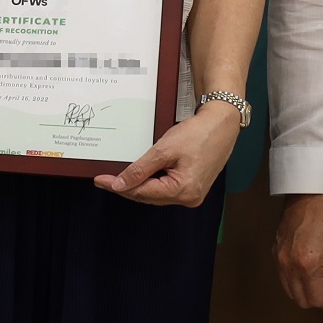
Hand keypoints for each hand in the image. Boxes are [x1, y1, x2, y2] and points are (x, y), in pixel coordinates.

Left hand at [97, 102, 238, 206]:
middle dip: (126, 188)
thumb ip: (140, 170)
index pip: (142, 192)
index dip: (118, 186)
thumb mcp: (164, 150)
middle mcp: (189, 198)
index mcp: (183, 190)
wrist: (222, 124)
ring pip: (156, 194)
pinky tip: (140, 176)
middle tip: (104, 180)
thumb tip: (120, 185)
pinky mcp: (193, 187)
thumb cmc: (198, 133)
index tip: (100, 180)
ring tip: (117, 178)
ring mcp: (193, 194)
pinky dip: (152, 183)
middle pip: (148, 196)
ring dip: (138, 187)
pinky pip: (166, 189)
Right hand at [275, 194, 322, 311]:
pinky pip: (283, 275)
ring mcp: (279, 256)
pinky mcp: (276, 248)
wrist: (316, 187)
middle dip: (320, 299)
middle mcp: (288, 264)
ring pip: (290, 290)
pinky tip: (312, 266)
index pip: (317, 301)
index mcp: (308, 264)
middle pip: (301, 300)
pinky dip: (296, 278)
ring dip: (307, 290)